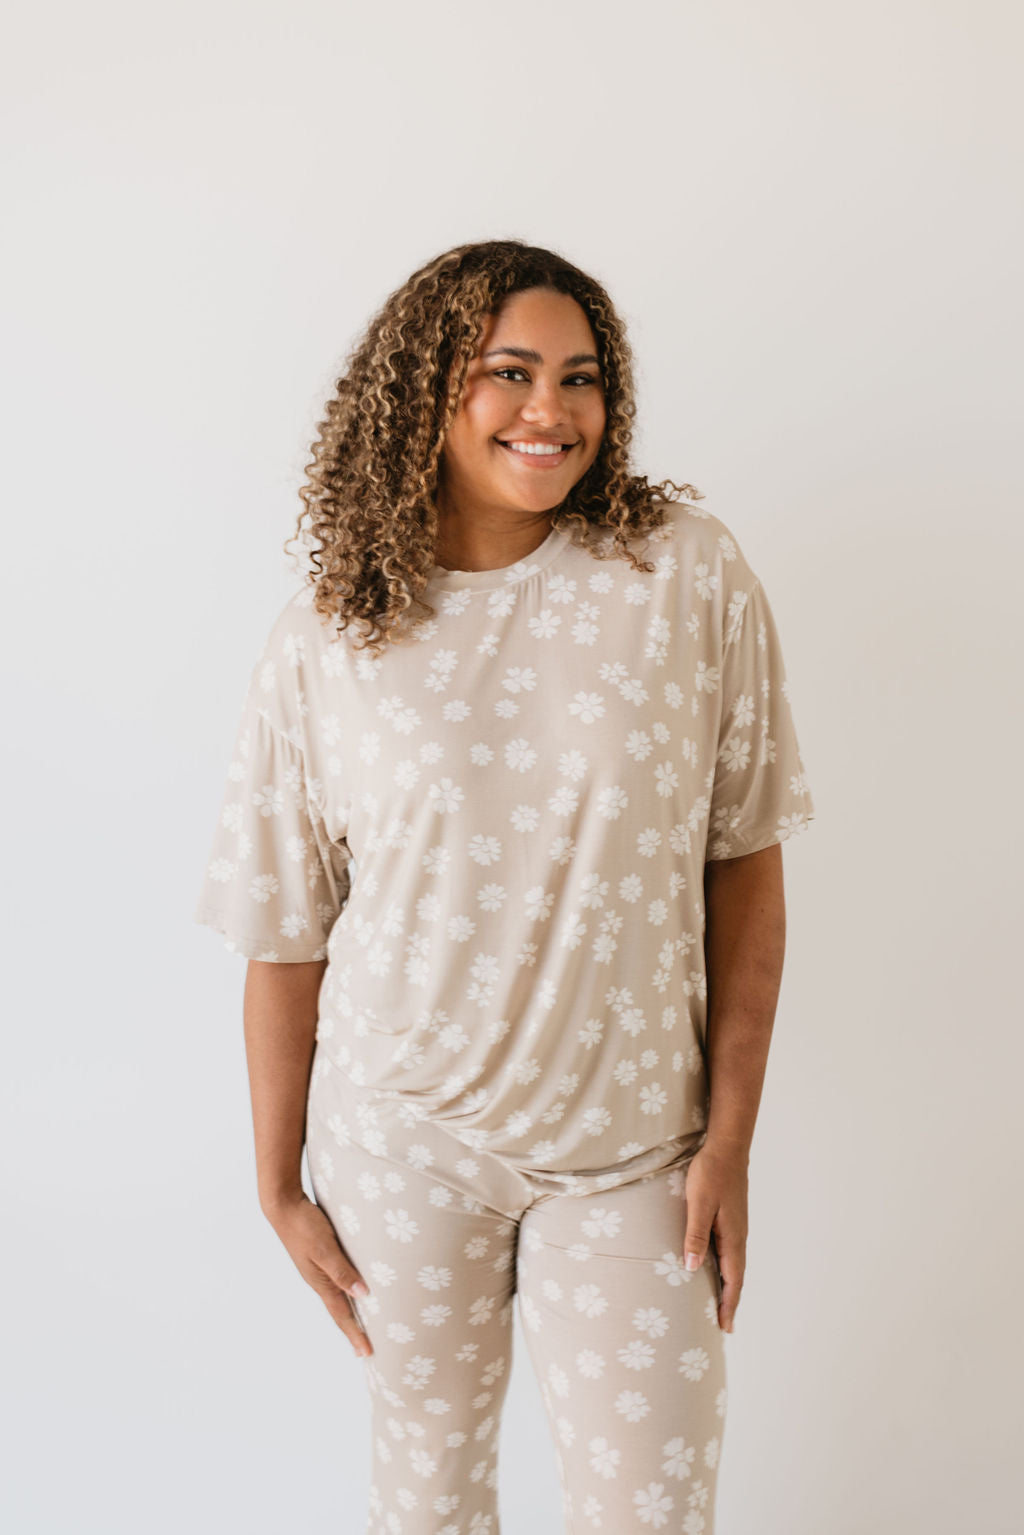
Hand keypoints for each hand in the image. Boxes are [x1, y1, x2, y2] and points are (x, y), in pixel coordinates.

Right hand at [263, 1191, 373, 1358]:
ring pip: (338, 1296)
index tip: (366, 1353)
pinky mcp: (319, 1257)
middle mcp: (319, 1280)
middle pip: (340, 1310)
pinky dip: (347, 1290)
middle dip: (353, 1329)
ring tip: (364, 1324)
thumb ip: (342, 1270)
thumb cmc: (304, 1225)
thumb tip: (362, 1294)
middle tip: (366, 1349)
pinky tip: (354, 1287)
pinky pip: (337, 1280)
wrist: (284, 1206)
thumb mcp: (324, 1248)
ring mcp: (317, 1269)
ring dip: (351, 1311)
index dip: (355, 1333)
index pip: (342, 1314)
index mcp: (320, 1282)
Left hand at [681, 1143, 748, 1333]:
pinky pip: (728, 1252)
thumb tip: (691, 1268)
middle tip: (724, 1326)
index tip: (725, 1328)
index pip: (732, 1280)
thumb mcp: (699, 1203)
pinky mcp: (730, 1219)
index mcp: (732, 1237)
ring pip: (733, 1265)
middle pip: (735, 1277)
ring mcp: (735, 1227)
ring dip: (728, 1286)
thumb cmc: (711, 1173)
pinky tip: (714, 1268)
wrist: (727, 1148)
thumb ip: (695, 1234)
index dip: (728, 1305)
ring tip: (720, 1304)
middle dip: (730, 1302)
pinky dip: (725, 1269)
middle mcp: (738, 1236)